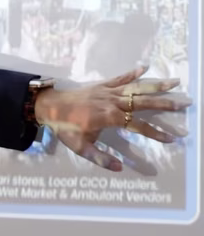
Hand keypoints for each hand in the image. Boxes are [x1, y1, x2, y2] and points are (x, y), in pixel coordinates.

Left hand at [35, 65, 192, 171]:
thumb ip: (100, 158)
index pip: (138, 125)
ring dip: (156, 85)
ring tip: (176, 82)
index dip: (155, 132)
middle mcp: (112, 102)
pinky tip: (145, 66)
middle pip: (143, 102)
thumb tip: (120, 168)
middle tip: (186, 103)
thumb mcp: (80, 147)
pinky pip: (119, 78)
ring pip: (136, 88)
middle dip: (166, 103)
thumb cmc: (64, 128)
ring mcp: (107, 92)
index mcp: (109, 117)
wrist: (49, 106)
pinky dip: (132, 72)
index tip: (171, 138)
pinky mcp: (101, 85)